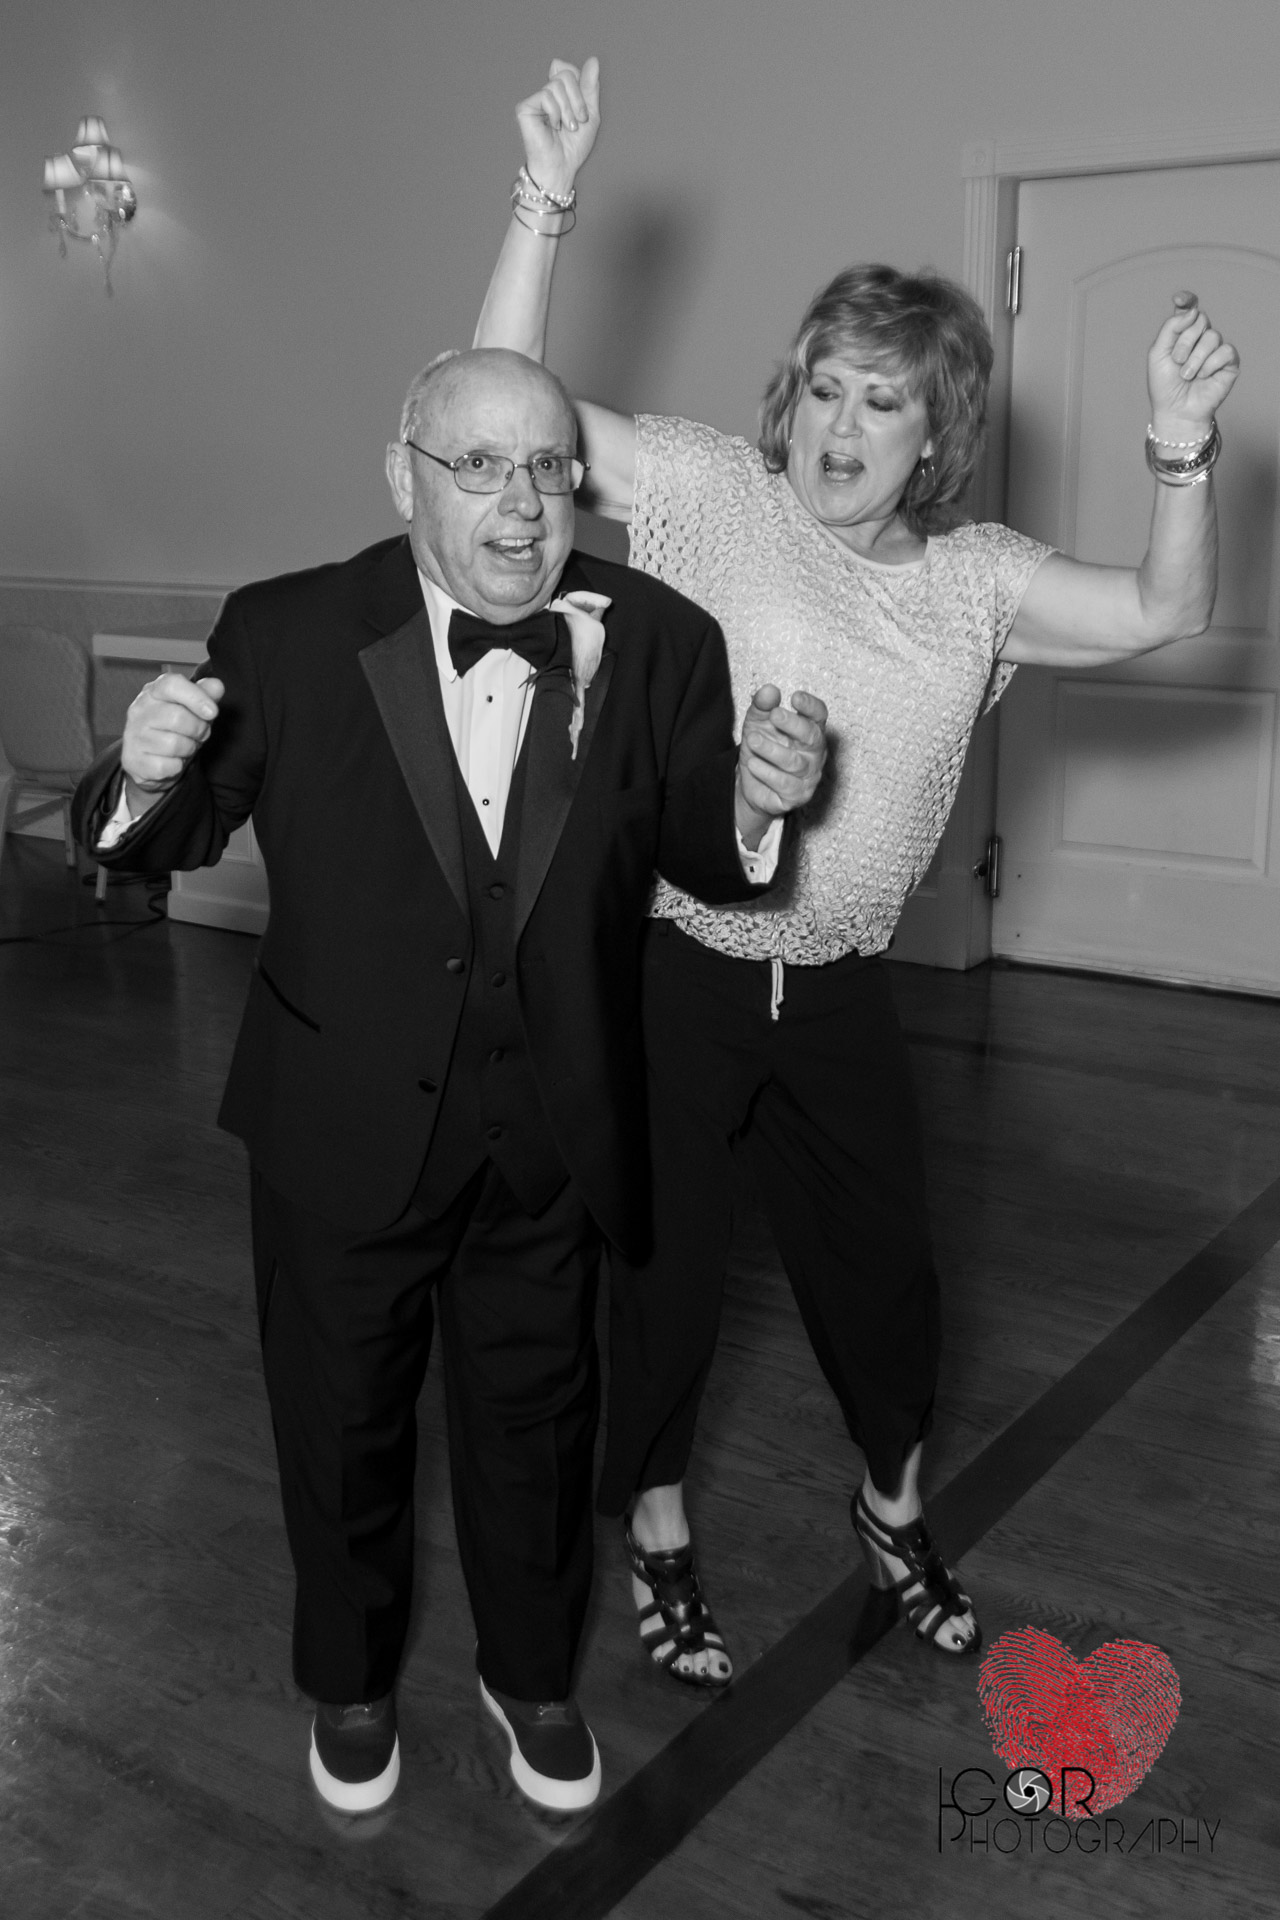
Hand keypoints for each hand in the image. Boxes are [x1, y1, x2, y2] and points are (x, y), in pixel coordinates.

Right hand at [121, 673, 223, 799]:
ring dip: (189, 749)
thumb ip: (205, 695)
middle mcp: (139, 710)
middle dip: (199, 730)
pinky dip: (177, 766)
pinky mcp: (134, 760)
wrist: (149, 760)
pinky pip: (168, 766)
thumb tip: (217, 686)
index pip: (171, 684)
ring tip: (185, 747)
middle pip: (178, 717)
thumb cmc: (174, 729)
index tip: (212, 712)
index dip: (196, 697)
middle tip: (199, 734)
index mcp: (154, 692)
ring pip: (174, 744)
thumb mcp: (192, 708)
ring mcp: (133, 735)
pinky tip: (172, 761)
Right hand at [515, 56, 600, 200]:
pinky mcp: (525, 107)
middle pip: (565, 74)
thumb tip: (593, 60)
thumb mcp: (590, 114)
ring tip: (567, 127)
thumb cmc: (574, 147)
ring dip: (568, 109)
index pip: (571, 70)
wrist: (562, 167)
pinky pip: (545, 95)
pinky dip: (555, 112)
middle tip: (577, 121)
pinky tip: (553, 126)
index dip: (581, 88)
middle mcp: (546, 93)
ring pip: (556, 84)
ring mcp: (535, 100)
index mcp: (561, 94)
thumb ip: (591, 87)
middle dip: (578, 100)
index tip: (583, 112)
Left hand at [735, 685, 827, 847]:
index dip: (811, 706)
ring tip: (752, 741)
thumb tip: (768, 691)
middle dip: (793, 725)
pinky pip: (785, 783)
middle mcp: (815, 752)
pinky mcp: (798, 795)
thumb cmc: (761, 748)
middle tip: (774, 715)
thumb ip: (762, 706)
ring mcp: (809, 775)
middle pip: (812, 737)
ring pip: (795, 762)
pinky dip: (766, 772)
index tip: (795, 697)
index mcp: (810, 729)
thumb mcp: (757, 723)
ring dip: (771, 750)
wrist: (749, 783)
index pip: (819, 715)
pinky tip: (753, 764)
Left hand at [1147, 291, 1239, 440]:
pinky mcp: (1229, 362)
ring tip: (1186, 375)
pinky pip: (1224, 351)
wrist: (1175, 411)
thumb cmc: (1164, 385)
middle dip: (1185, 340)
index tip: (1179, 300)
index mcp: (1183, 333)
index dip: (1187, 300)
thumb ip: (1171, 328)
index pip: (1189, 308)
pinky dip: (1210, 365)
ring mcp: (1216, 349)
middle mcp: (1201, 337)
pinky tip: (1203, 377)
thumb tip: (1192, 311)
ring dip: (1195, 358)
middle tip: (1177, 361)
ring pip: (1212, 336)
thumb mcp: (1158, 353)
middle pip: (1200, 320)